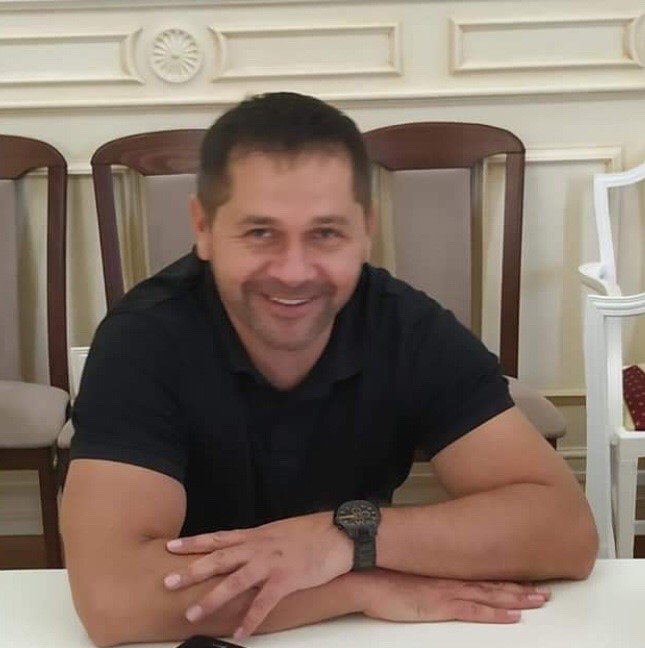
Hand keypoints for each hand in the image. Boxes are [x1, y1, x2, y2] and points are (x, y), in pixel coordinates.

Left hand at [164, 512, 352, 637]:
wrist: (338, 533)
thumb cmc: (310, 533)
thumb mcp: (278, 531)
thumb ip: (258, 541)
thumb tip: (242, 550)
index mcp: (255, 535)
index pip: (218, 538)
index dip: (193, 542)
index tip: (170, 546)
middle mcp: (258, 547)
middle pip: (219, 559)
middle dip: (192, 571)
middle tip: (168, 581)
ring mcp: (271, 563)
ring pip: (235, 581)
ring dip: (212, 599)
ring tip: (193, 615)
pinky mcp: (286, 579)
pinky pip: (264, 602)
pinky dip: (250, 619)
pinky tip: (240, 634)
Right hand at [359, 570, 550, 623]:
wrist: (365, 578)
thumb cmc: (381, 577)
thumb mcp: (407, 575)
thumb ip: (425, 577)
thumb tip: (432, 580)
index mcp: (443, 573)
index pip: (481, 576)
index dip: (505, 579)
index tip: (525, 580)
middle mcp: (450, 580)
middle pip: (492, 585)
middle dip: (521, 589)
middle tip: (545, 592)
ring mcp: (446, 592)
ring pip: (490, 596)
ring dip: (517, 599)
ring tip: (539, 600)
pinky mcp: (440, 606)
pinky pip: (474, 612)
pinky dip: (496, 614)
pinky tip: (513, 616)